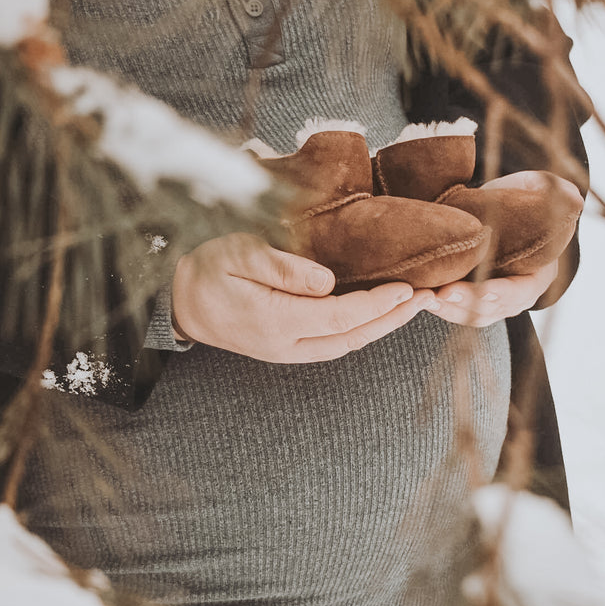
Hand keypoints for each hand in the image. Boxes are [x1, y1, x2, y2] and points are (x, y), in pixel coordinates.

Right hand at [171, 232, 435, 361]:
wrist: (177, 299)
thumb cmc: (205, 267)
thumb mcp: (236, 254)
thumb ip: (280, 268)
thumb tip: (327, 281)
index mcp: (275, 320)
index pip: (340, 316)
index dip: (378, 304)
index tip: (408, 288)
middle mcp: (285, 344)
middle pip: (352, 337)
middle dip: (392, 320)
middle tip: (427, 299)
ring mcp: (286, 351)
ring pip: (345, 345)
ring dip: (381, 327)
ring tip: (411, 306)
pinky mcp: (285, 348)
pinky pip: (333, 343)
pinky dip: (361, 330)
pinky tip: (378, 315)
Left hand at [425, 169, 582, 326]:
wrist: (500, 210)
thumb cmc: (522, 199)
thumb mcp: (541, 189)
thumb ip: (557, 193)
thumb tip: (574, 199)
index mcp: (540, 272)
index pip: (524, 290)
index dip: (505, 292)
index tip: (485, 290)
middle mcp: (518, 294)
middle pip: (494, 308)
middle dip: (469, 303)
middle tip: (445, 292)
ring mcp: (494, 302)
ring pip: (472, 315)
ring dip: (448, 309)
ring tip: (426, 297)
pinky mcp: (472, 300)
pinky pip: (456, 311)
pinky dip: (439, 306)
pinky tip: (421, 296)